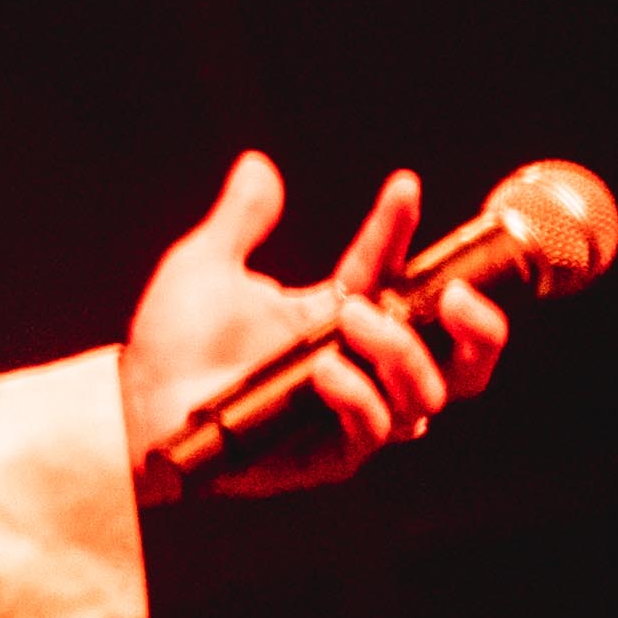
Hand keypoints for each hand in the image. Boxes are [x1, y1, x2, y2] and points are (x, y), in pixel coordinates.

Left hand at [120, 151, 511, 500]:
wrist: (137, 402)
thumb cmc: (173, 341)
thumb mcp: (205, 265)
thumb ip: (240, 218)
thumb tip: (258, 164)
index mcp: (339, 317)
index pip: (395, 272)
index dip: (403, 230)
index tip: (403, 186)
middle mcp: (360, 366)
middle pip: (461, 361)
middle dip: (480, 329)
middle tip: (455, 294)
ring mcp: (352, 411)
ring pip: (427, 394)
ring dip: (402, 351)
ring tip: (354, 316)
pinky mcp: (331, 453)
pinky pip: (373, 431)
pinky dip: (360, 397)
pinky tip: (327, 371)